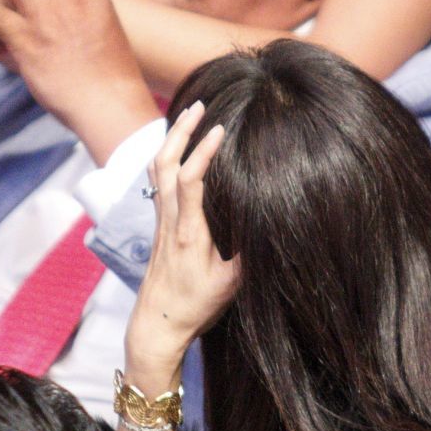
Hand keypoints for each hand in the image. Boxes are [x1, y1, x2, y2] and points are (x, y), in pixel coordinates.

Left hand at [125, 101, 240, 377]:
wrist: (156, 325)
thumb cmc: (195, 306)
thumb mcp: (231, 285)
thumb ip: (251, 253)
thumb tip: (274, 225)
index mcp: (188, 232)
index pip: (190, 181)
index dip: (203, 152)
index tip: (219, 129)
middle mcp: (170, 220)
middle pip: (165, 164)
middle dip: (181, 131)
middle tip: (200, 105)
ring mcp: (161, 221)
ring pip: (157, 170)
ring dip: (172, 139)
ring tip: (189, 116)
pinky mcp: (159, 225)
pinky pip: (159, 181)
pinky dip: (168, 157)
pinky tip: (180, 149)